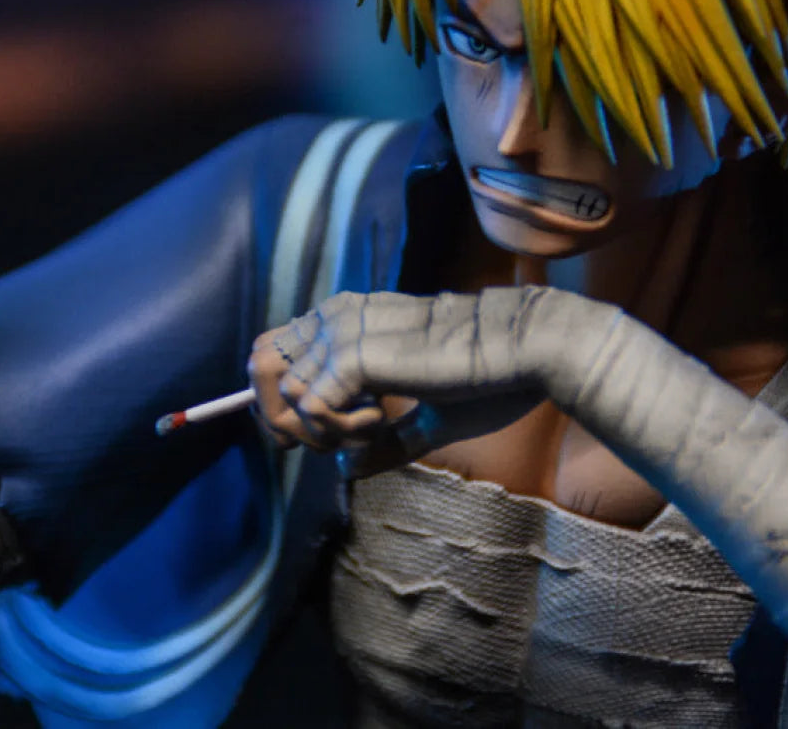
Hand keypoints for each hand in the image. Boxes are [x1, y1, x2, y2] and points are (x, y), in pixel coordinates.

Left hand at [247, 288, 613, 475]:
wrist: (526, 352)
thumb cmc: (489, 379)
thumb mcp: (426, 418)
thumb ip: (383, 441)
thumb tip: (343, 471)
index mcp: (347, 318)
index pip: (272, 356)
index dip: (284, 406)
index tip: (329, 436)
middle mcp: (334, 316)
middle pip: (260, 376)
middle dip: (290, 423)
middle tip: (349, 436)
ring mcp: (341, 332)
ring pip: (285, 398)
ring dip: (324, 430)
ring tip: (376, 426)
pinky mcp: (353, 356)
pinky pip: (312, 411)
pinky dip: (342, 432)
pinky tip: (383, 421)